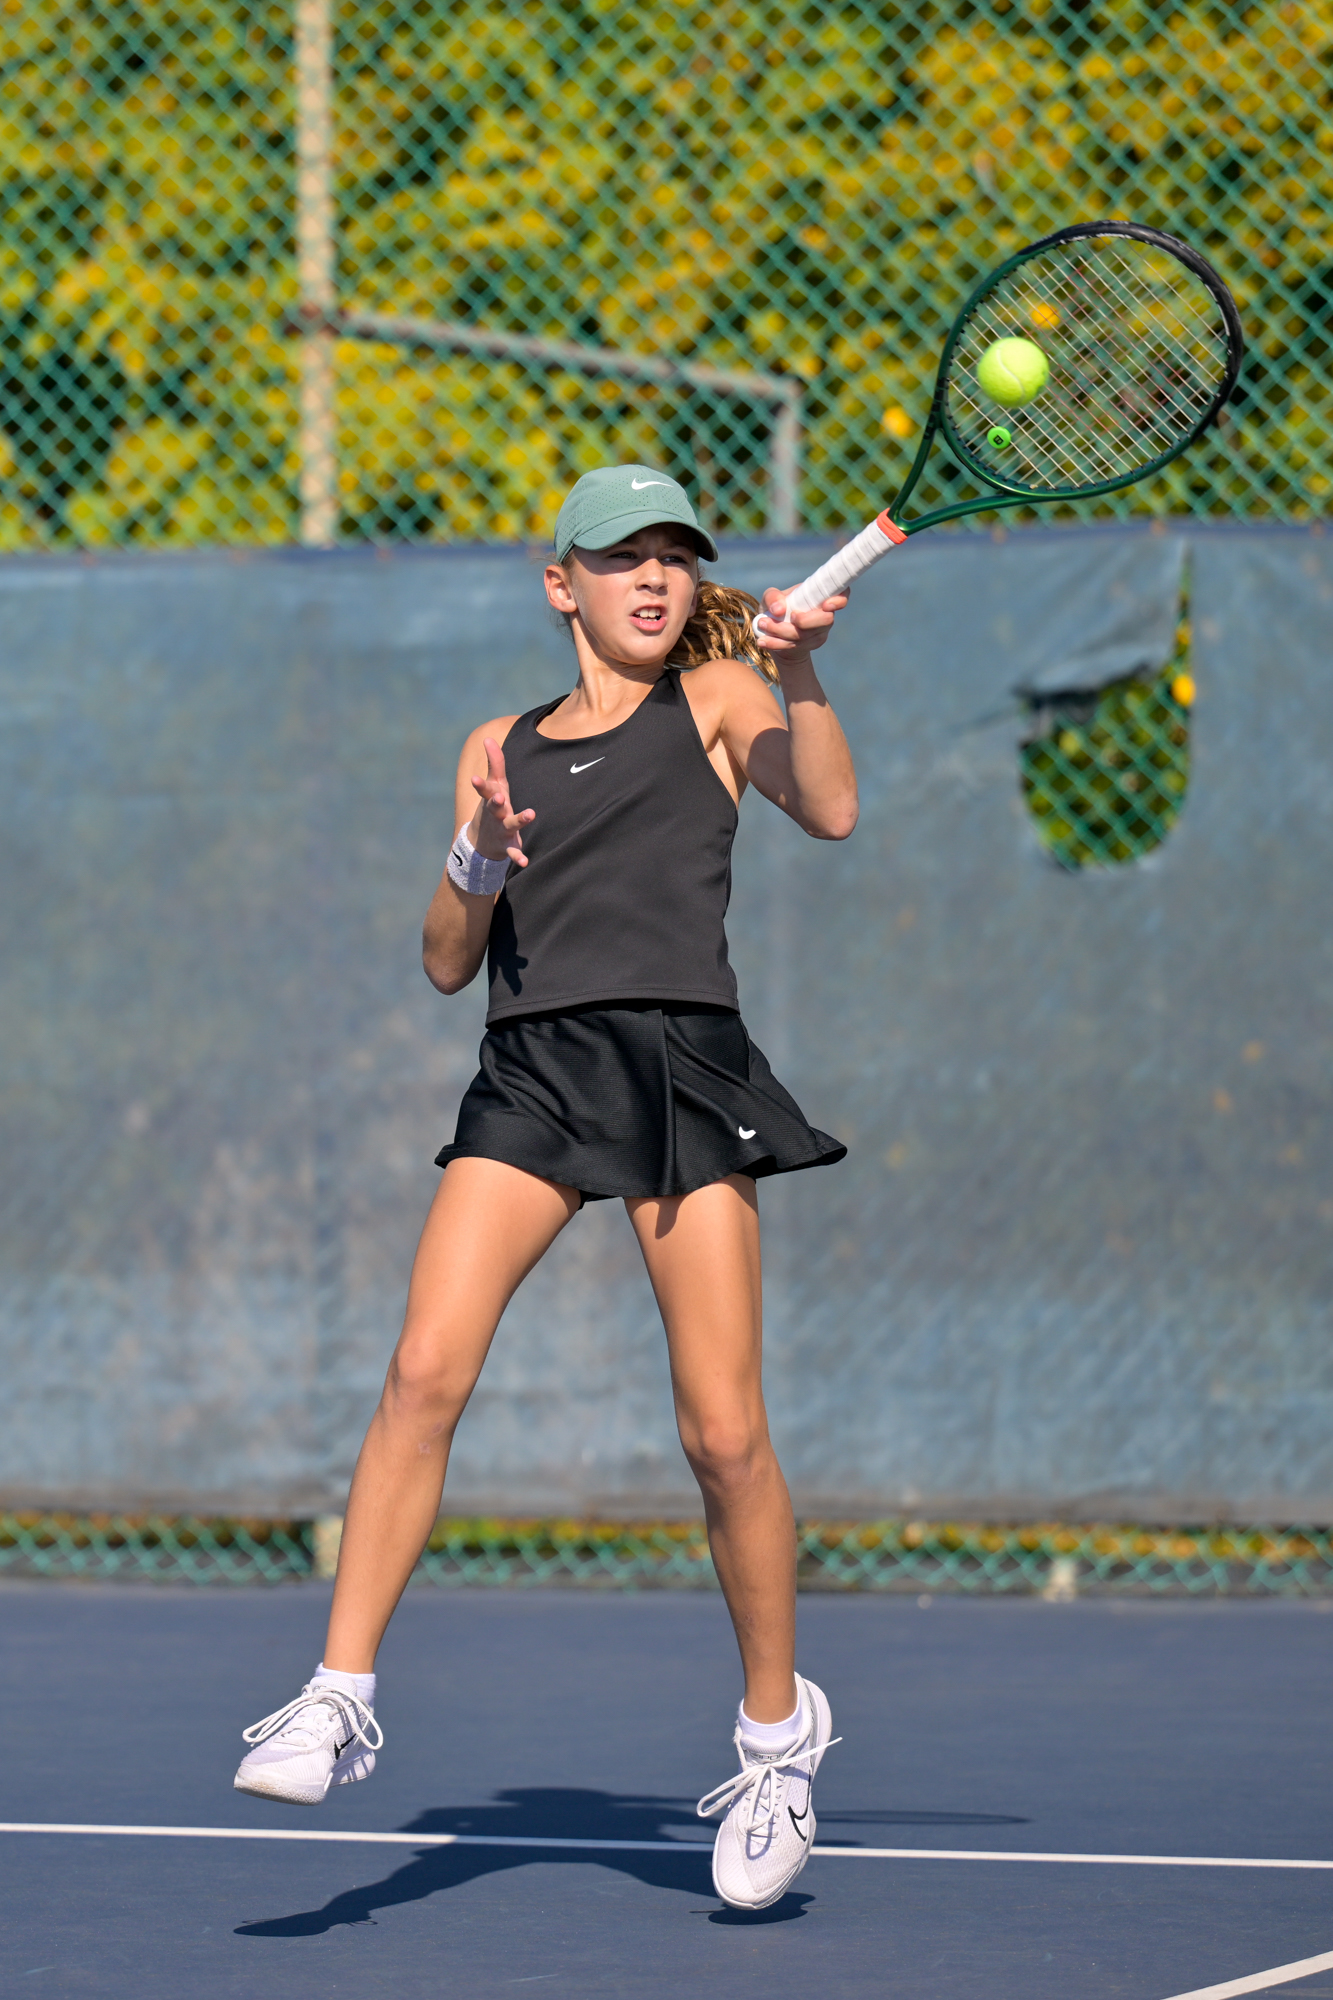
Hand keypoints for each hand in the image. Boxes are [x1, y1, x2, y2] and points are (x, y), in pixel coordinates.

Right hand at [469, 736, 534, 866]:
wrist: (481, 841)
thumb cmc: (492, 806)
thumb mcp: (494, 785)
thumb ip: (494, 763)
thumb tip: (488, 737)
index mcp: (491, 799)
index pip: (484, 789)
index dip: (480, 784)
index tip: (474, 779)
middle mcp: (494, 814)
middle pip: (494, 806)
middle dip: (495, 801)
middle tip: (500, 797)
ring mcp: (500, 829)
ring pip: (510, 824)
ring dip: (519, 819)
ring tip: (531, 814)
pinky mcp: (508, 845)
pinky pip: (513, 851)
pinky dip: (518, 856)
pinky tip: (525, 861)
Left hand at [755, 585, 848, 659]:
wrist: (775, 634)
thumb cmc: (777, 609)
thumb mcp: (771, 599)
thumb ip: (773, 597)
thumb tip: (779, 609)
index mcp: (820, 597)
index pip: (841, 596)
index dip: (839, 600)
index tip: (826, 604)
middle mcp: (824, 615)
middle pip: (826, 620)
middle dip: (806, 620)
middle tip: (791, 616)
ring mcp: (818, 633)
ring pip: (805, 635)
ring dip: (781, 630)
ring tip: (763, 624)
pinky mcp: (808, 646)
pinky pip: (793, 646)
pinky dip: (775, 643)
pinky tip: (762, 641)